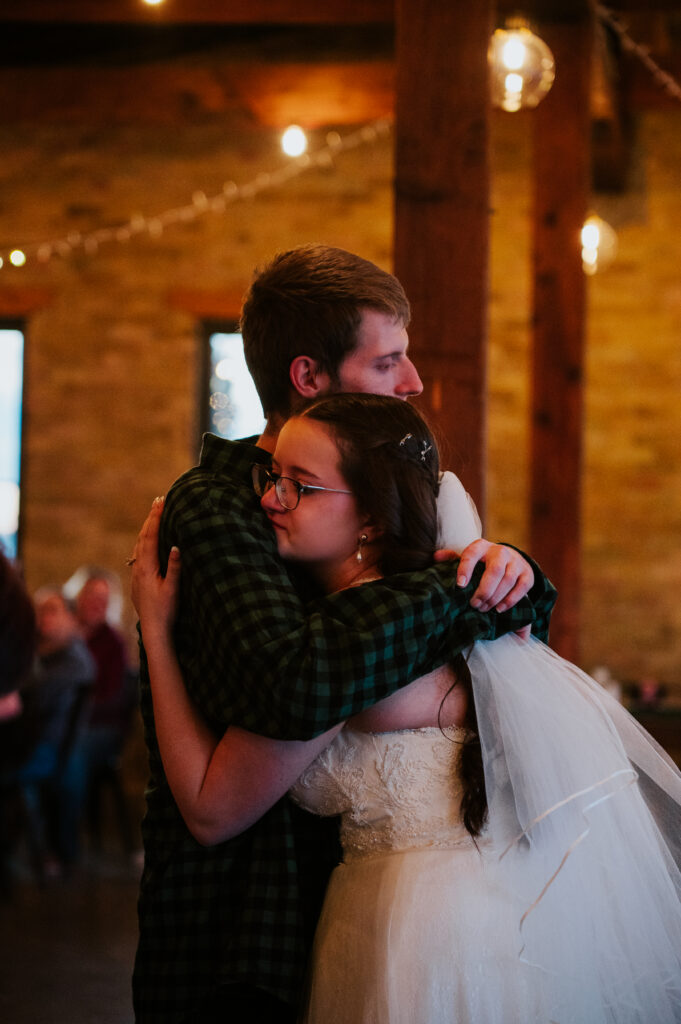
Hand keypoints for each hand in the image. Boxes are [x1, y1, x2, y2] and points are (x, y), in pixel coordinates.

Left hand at [130, 497, 180, 637]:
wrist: (152, 629)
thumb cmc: (165, 611)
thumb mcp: (173, 589)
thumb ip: (175, 568)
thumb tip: (177, 546)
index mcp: (147, 567)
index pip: (151, 535)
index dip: (156, 517)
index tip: (161, 501)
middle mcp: (138, 567)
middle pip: (143, 536)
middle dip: (150, 518)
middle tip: (158, 501)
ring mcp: (136, 573)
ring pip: (139, 545)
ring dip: (146, 529)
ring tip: (153, 516)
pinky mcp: (138, 580)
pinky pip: (139, 554)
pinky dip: (144, 541)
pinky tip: (147, 542)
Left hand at [435, 539, 533, 611]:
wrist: (509, 558)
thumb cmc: (482, 562)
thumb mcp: (468, 558)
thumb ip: (452, 558)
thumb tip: (436, 557)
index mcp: (481, 546)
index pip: (472, 554)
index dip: (465, 569)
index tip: (460, 586)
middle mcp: (500, 551)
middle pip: (494, 570)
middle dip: (484, 590)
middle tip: (474, 605)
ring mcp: (516, 561)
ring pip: (508, 580)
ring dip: (495, 597)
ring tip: (484, 608)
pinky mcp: (527, 573)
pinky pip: (521, 587)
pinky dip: (510, 600)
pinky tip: (499, 609)